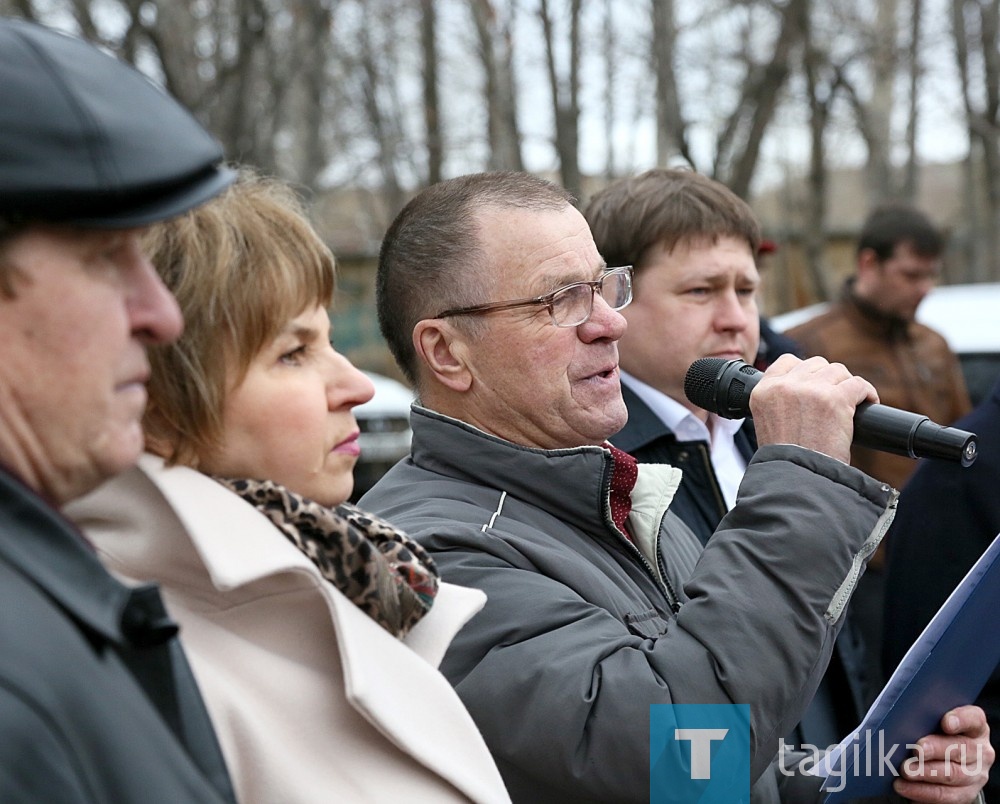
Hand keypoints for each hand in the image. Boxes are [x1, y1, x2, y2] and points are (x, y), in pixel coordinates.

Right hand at [748, 354, 878, 464]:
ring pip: (838, 371)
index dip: (805, 371)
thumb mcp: (768, 422)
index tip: (814, 383)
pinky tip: (867, 403)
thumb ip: (781, 400)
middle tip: (833, 398)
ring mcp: (811, 390)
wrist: (797, 478)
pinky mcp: (835, 399)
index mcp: (763, 391)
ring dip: (846, 385)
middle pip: (816, 364)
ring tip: (850, 403)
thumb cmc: (786, 459)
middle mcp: (785, 386)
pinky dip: (867, 393)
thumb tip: (807, 389)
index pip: (787, 362)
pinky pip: (858, 384)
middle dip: (827, 379)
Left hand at [894, 705, 992, 802]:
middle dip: (936, 749)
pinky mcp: (966, 794)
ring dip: (927, 774)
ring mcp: (975, 775)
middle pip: (961, 749)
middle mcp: (979, 751)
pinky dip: (924, 793)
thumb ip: (925, 718)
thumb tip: (901, 720)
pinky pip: (946, 797)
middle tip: (916, 751)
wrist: (948, 762)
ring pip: (953, 775)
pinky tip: (906, 788)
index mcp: (975, 727)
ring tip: (906, 771)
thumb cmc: (936, 734)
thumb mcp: (935, 722)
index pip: (973, 719)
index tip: (945, 723)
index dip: (961, 719)